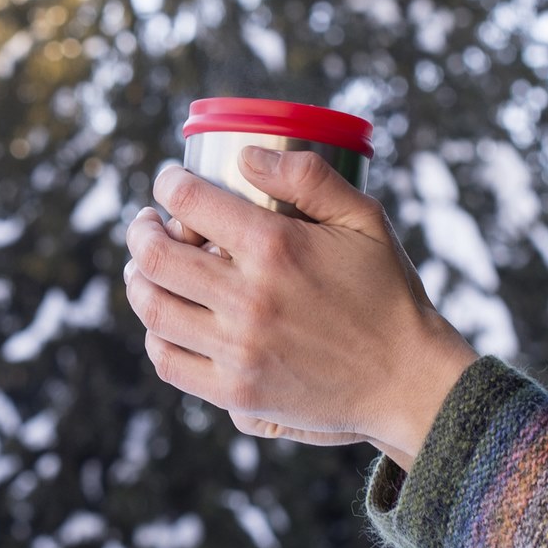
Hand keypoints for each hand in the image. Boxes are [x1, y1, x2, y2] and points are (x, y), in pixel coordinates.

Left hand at [121, 149, 475, 466]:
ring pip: (153, 308)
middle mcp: (248, 299)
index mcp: (275, 247)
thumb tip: (244, 155)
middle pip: (156, 256)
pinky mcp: (237, 392)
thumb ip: (307, 176)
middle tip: (147, 224)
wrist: (408, 379)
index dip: (168, 184)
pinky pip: (168, 360)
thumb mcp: (363, 217)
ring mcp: (238, 350)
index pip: (189, 202)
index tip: (169, 184)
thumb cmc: (387, 291)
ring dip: (138, 280)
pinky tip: (165, 320)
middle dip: (140, 230)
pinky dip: (156, 334)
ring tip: (145, 268)